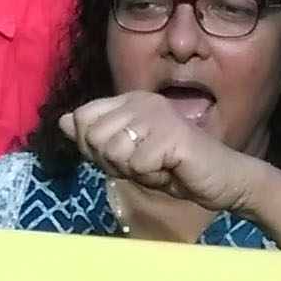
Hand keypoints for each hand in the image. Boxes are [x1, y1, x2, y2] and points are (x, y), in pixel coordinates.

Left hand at [61, 92, 257, 222]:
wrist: (218, 180)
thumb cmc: (173, 168)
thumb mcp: (126, 156)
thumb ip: (95, 139)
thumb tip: (62, 121)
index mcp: (129, 100)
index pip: (82, 118)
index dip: (93, 148)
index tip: (124, 156)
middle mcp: (141, 100)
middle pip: (93, 135)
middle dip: (113, 162)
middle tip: (143, 164)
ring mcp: (157, 114)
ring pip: (113, 149)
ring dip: (134, 170)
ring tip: (158, 166)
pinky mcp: (171, 134)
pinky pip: (138, 164)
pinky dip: (152, 176)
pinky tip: (171, 170)